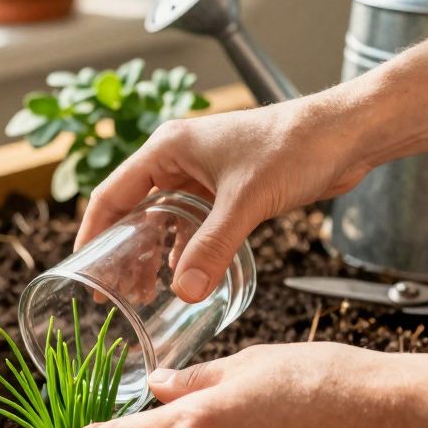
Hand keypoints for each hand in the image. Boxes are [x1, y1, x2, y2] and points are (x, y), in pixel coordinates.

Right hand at [76, 95, 371, 302]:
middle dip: (123, 250)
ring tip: (147, 293)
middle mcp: (178, 160)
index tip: (83, 268)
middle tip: (115, 291)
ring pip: (164, 220)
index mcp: (167, 149)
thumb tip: (184, 291)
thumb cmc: (294, 147)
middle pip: (134, 210)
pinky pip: (194, 225)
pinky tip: (187, 278)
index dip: (92, 231)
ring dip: (155, 255)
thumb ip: (212, 248)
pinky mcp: (228, 191)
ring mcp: (203, 175)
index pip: (112, 193)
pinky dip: (186, 250)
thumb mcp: (245, 202)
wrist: (344, 135)